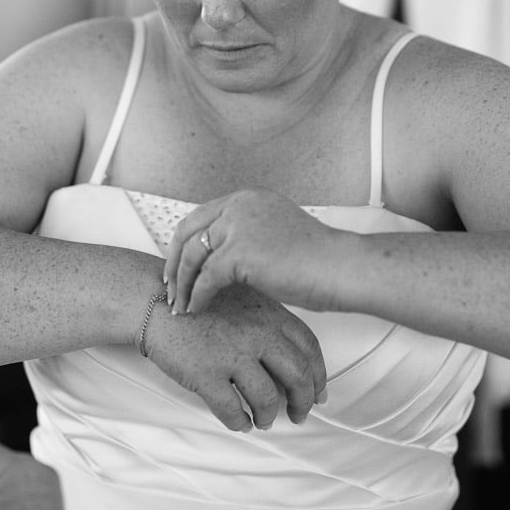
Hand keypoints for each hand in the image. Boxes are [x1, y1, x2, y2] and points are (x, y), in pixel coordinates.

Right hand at [143, 281, 326, 430]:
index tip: (318, 391)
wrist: (154, 301)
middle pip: (297, 377)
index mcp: (268, 315)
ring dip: (268, 416)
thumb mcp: (242, 297)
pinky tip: (239, 422)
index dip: (318, 375)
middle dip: (303, 402)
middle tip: (299, 414)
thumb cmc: (197, 299)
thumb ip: (268, 322)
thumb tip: (290, 356)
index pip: (309, 349)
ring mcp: (231, 355)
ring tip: (263, 420)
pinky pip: (232, 410)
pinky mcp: (206, 374)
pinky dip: (239, 422)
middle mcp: (256, 334)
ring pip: (267, 399)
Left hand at [164, 188, 347, 315]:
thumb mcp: (274, 233)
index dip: (183, 243)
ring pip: (192, 258)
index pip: (200, 217)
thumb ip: (247, 236)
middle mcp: (238, 206)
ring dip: (182, 285)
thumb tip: (222, 260)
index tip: (176, 265)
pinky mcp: (239, 253)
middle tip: (168, 287)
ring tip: (179, 306)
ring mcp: (237, 227)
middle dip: (173, 263)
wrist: (341, 267)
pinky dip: (197, 297)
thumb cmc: (318, 259)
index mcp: (247, 199)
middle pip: (188, 233)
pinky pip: (206, 279)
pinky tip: (197, 310)